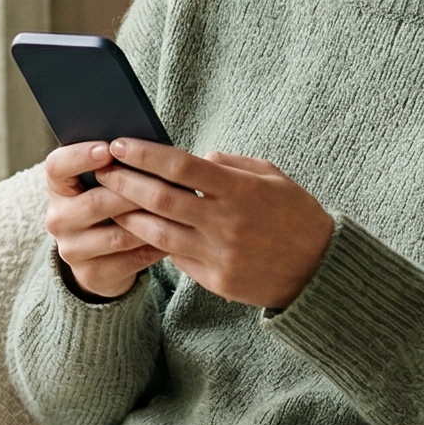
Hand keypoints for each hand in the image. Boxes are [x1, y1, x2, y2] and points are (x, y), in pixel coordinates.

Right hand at [40, 142, 167, 299]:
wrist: (101, 256)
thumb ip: (117, 164)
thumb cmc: (110, 204)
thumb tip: (145, 145)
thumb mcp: (104, 182)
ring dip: (149, 224)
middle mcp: (57, 218)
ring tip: (177, 213)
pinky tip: (174, 238)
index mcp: (58, 187)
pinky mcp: (90, 274)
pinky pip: (128, 261)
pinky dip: (153, 249)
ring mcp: (71, 249)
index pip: (57, 166)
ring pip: (116, 235)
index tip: (108, 148)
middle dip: (131, 192)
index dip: (80, 156)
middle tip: (163, 183)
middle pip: (93, 202)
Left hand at [97, 138, 335, 308]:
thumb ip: (231, 164)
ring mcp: (220, 255)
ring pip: (158, 233)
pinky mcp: (216, 281)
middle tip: (103, 170)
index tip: (120, 144)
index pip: (181, 166)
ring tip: (109, 200)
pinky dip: (154, 241)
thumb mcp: (273, 177)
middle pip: (161, 199)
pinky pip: (175, 257)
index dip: (145, 154)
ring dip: (128, 215)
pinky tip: (136, 228)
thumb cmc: (295, 214)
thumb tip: (196, 156)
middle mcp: (227, 223)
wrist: (320, 271)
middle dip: (125, 182)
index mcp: (240, 191)